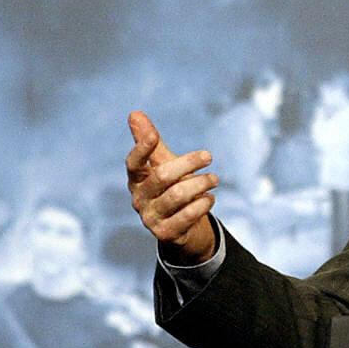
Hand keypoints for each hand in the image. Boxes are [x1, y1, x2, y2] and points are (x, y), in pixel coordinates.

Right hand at [126, 111, 218, 264]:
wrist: (182, 226)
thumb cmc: (170, 187)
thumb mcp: (162, 163)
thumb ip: (150, 141)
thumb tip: (134, 113)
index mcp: (136, 180)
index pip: (133, 163)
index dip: (142, 149)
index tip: (154, 134)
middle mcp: (139, 199)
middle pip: (162, 177)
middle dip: (188, 163)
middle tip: (208, 156)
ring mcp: (150, 218)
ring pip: (177, 196)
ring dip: (200, 184)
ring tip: (215, 178)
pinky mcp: (164, 234)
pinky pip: (186, 216)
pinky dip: (202, 204)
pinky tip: (210, 198)